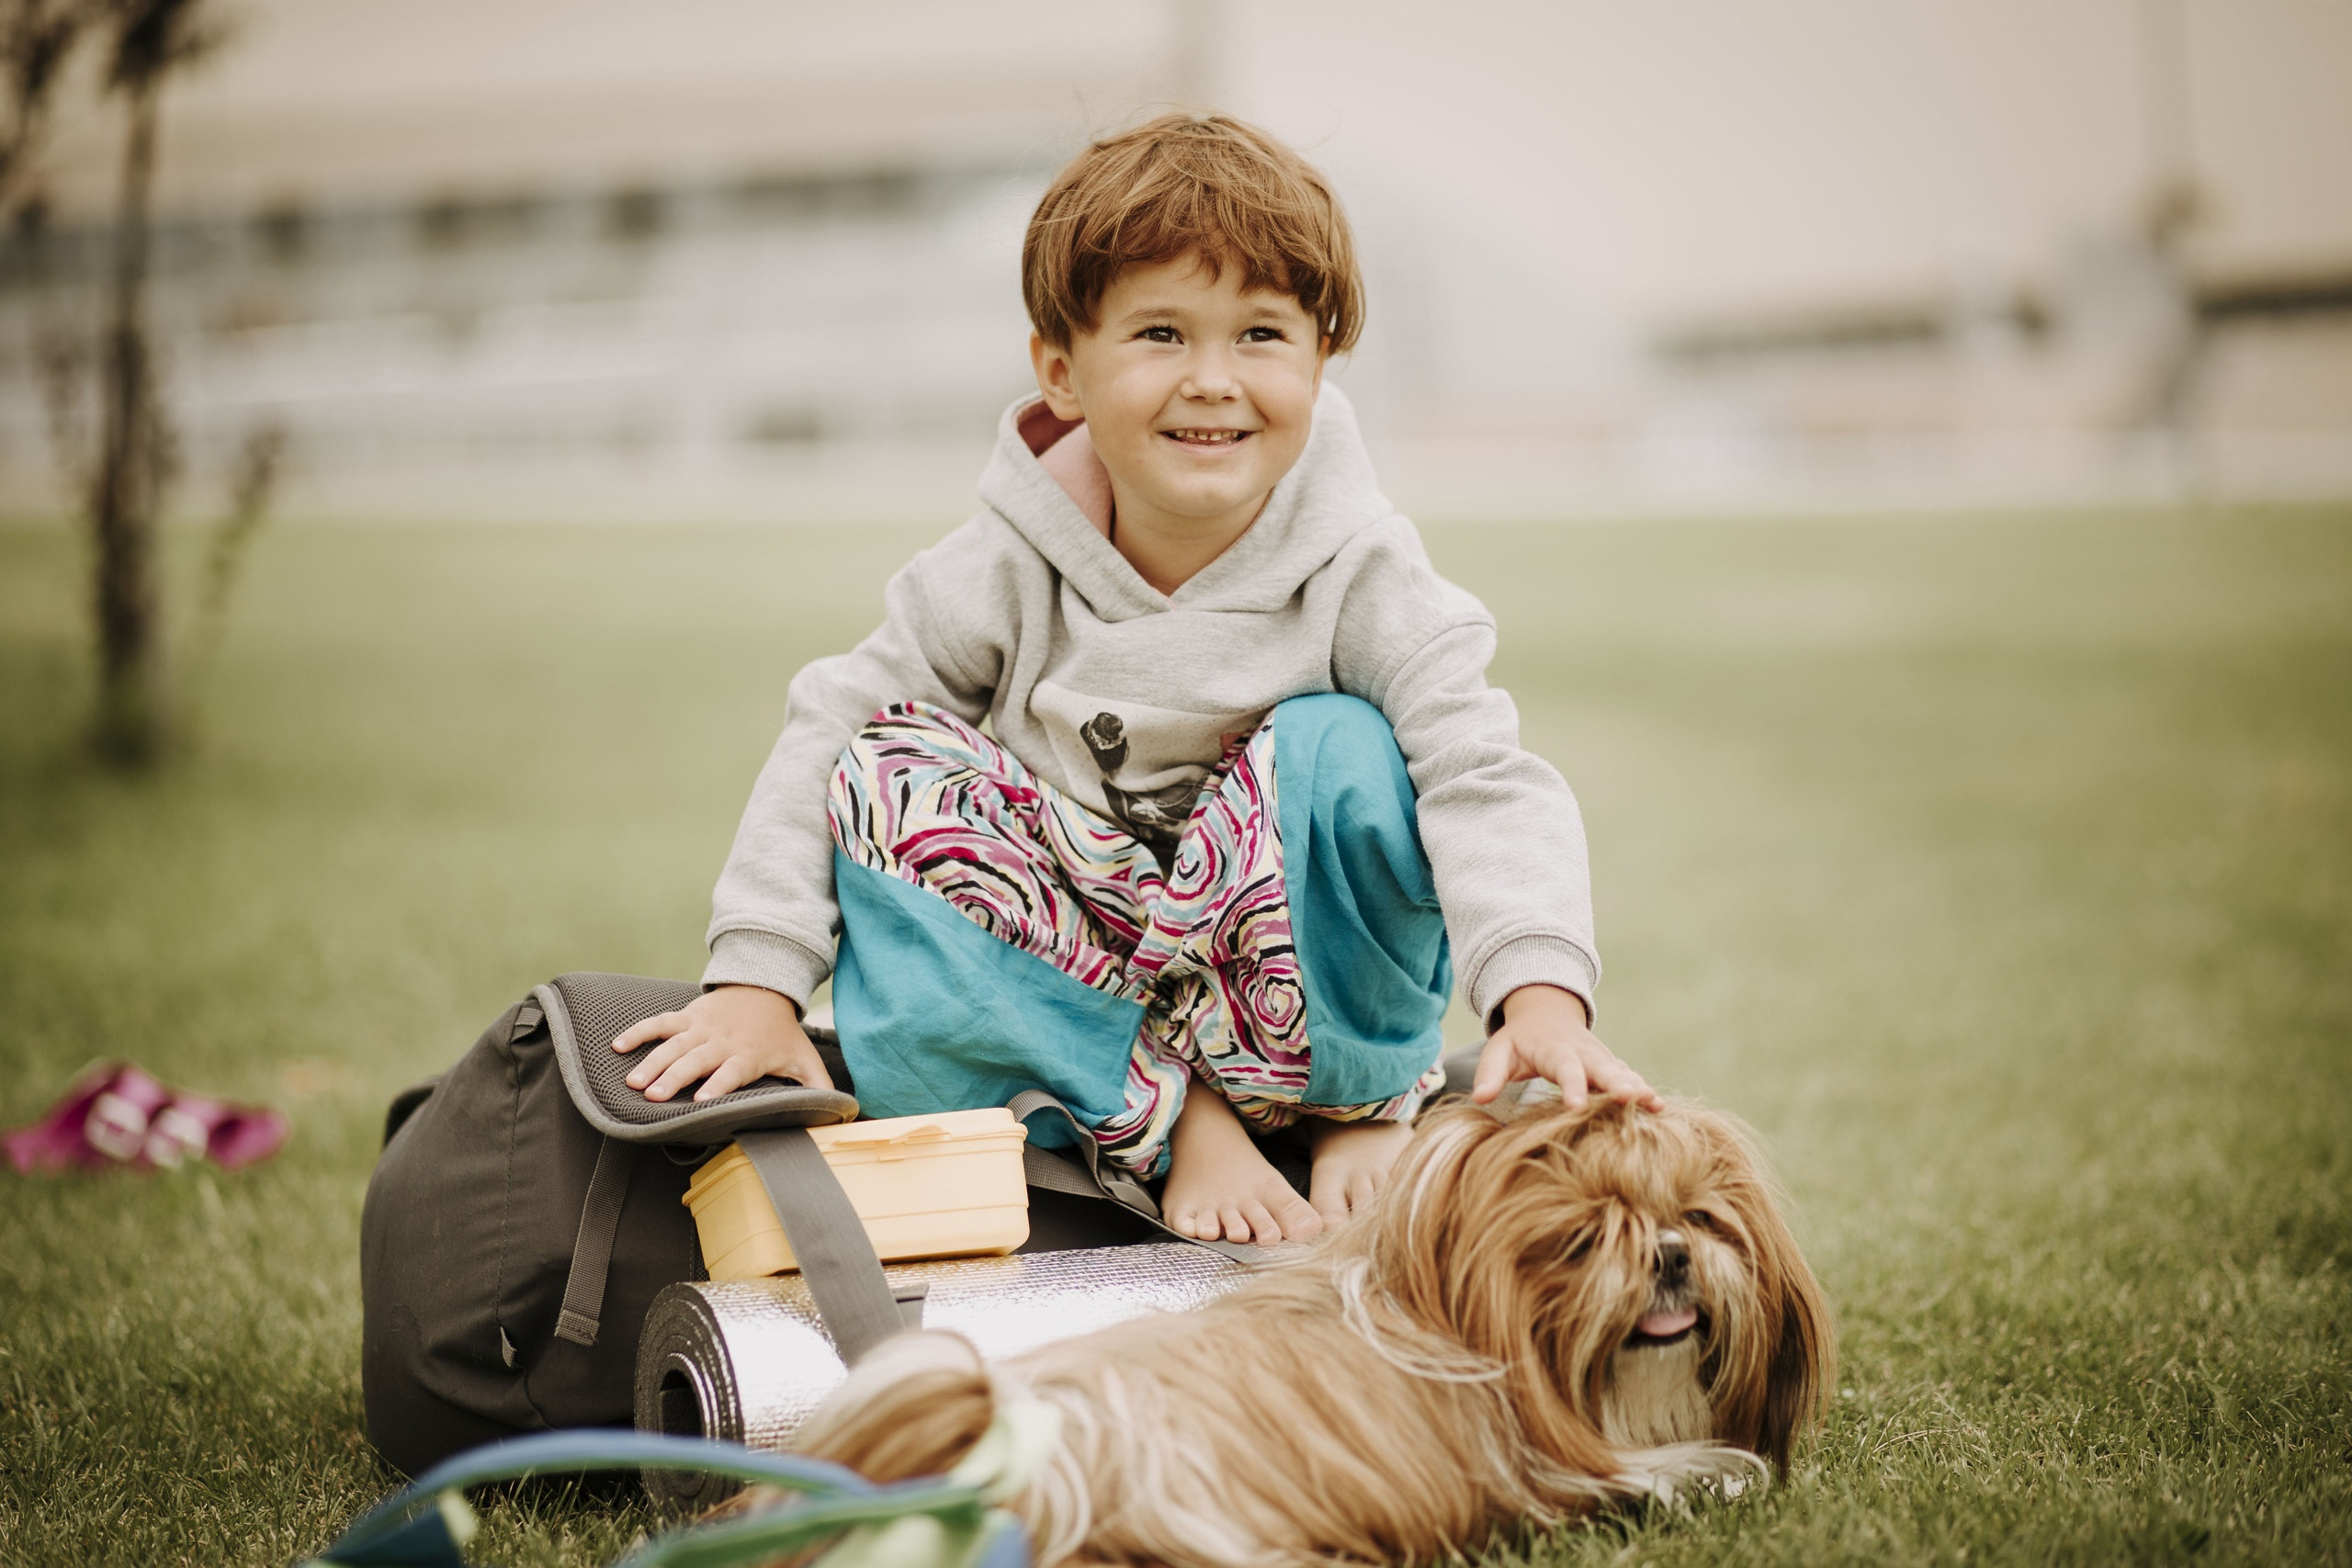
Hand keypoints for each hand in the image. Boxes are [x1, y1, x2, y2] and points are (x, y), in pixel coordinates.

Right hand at [611, 984, 832, 1102]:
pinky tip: (617, 1046)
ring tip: (633, 1083)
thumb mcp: (804, 1059)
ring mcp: (702, 1027)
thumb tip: (843, 1115)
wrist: (767, 987)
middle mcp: (722, 1041)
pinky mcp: (688, 1015)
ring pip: (673, 1044)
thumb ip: (819, 1088)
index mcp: (748, 1054)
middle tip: (652, 1097)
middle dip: (674, 1077)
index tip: (700, 1101)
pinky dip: (638, 1031)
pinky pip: (660, 1022)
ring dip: (652, 1062)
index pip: (732, 1071)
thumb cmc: (783, 1034)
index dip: (718, 1085)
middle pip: (696, 1059)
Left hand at [1471, 984, 1661, 1110]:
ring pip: (1621, 1072)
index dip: (1571, 1086)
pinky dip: (1643, 1089)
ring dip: (1637, 1087)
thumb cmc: (1519, 1040)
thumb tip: (1479, 1098)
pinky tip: (1659, 1107)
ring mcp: (1600, 1058)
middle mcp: (1582, 1052)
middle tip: (1631, 1098)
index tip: (1576, 1107)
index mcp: (1554, 1049)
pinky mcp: (1610, 1066)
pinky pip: (1628, 1077)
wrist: (1545, 1013)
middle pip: (1602, 1067)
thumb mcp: (1498, 1050)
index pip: (1564, 1068)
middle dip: (1617, 1083)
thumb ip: (1489, 1073)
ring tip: (1654, 1104)